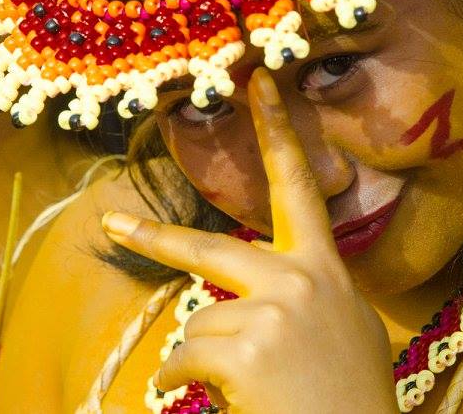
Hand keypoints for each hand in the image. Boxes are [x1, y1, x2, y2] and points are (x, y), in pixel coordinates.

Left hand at [102, 68, 395, 412]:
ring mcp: (272, 310)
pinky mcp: (246, 347)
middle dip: (154, 239)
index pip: (299, 187)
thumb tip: (247, 299)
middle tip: (113, 225)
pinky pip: (185, 359)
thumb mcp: (344, 330)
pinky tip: (227, 400)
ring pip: (198, 323)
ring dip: (206, 361)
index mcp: (324, 269)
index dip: (278, 131)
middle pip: (207, 247)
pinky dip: (187, 384)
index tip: (259, 82)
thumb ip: (303, 296)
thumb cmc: (349, 398)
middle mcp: (299, 277)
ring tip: (250, 389)